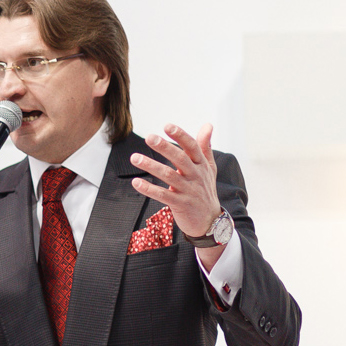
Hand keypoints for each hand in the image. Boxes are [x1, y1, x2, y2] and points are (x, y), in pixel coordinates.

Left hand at [129, 123, 222, 239]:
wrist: (210, 221)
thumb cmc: (205, 190)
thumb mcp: (208, 168)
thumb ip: (205, 146)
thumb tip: (208, 124)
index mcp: (201, 165)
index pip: (192, 147)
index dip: (180, 135)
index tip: (167, 126)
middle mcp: (196, 176)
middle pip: (180, 159)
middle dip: (165, 147)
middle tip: (149, 137)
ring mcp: (188, 191)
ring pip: (168, 176)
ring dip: (150, 166)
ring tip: (134, 158)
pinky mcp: (180, 204)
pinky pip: (163, 195)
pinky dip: (149, 189)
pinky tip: (136, 182)